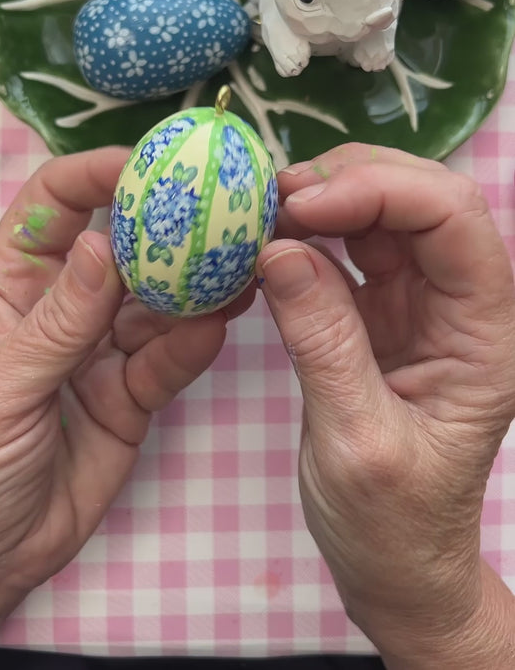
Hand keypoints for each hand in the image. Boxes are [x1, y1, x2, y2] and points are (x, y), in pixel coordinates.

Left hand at [0, 147, 251, 645]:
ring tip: (242, 266)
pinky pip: (166, 363)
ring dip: (194, 287)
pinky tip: (220, 326)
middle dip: (167, 230)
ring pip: (155, 305)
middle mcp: (62, 308)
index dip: (99, 178)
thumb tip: (103, 246)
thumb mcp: (2, 386)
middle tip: (224, 212)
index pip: (56, 206)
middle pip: (120, 250)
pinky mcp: (130, 397)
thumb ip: (58, 322)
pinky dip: (192, 346)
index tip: (153, 168)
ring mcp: (99, 352)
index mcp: (10, 284)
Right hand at [257, 144, 514, 667]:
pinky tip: (271, 238)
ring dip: (325, 197)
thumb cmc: (392, 523)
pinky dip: (308, 232)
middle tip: (273, 196)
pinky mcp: (378, 312)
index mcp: (484, 332)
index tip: (301, 206)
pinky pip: (347, 248)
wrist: (396, 566)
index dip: (382, 191)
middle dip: (351, 180)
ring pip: (383, 212)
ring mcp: (418, 302)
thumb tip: (278, 250)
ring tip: (263, 211)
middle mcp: (459, 303)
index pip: (454, 220)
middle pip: (422, 198)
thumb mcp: (356, 441)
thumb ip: (323, 342)